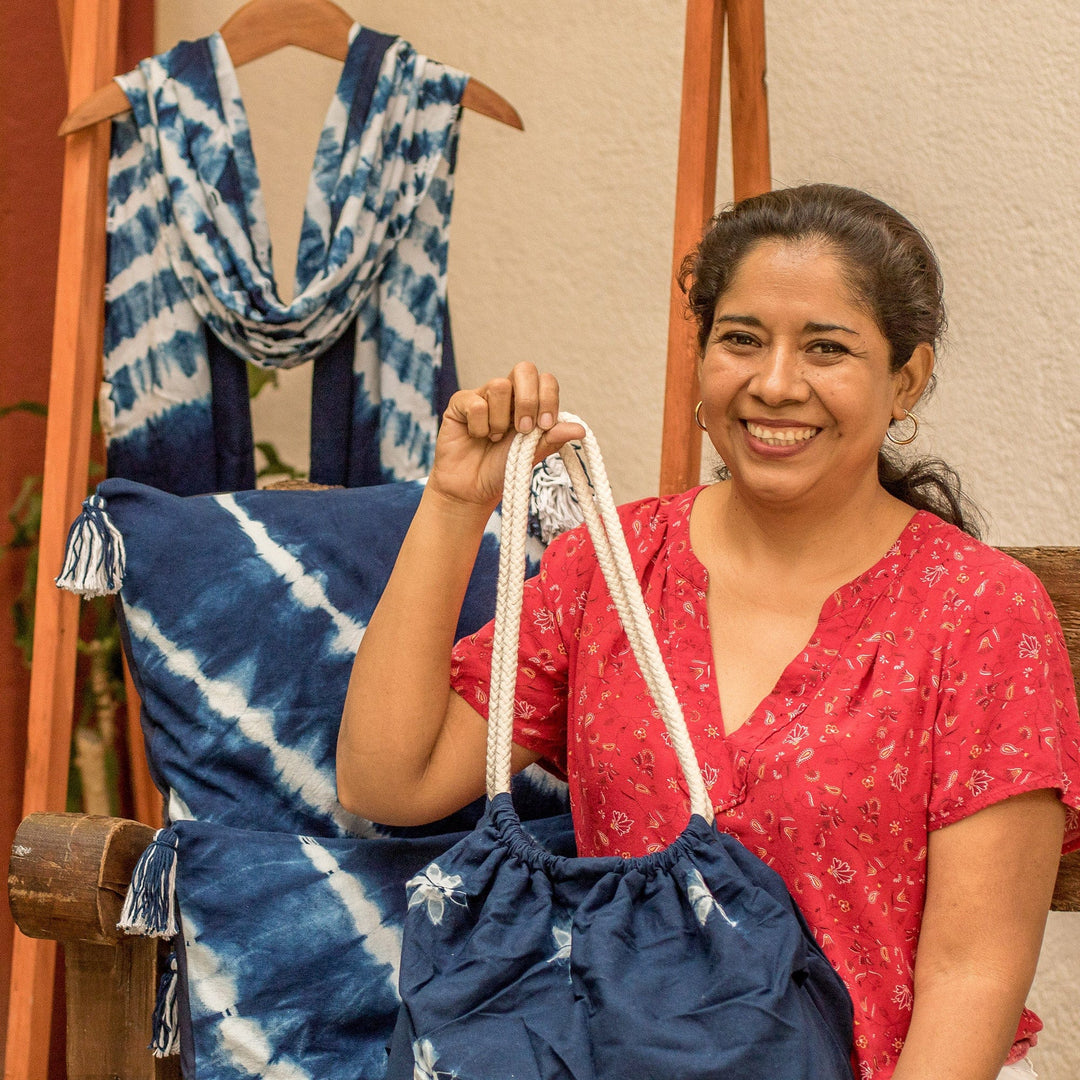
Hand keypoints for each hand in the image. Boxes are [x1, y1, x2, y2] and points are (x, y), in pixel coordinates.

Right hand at [429, 362, 585, 507]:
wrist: (473, 489)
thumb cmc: (503, 469)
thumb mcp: (532, 454)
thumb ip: (553, 438)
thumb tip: (580, 430)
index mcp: (529, 402)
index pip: (546, 380)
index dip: (548, 399)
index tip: (544, 426)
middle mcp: (508, 394)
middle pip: (525, 369)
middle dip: (528, 400)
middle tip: (523, 429)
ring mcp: (483, 395)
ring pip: (500, 386)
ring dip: (500, 420)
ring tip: (494, 438)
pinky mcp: (460, 403)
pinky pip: (476, 403)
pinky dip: (479, 427)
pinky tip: (477, 436)